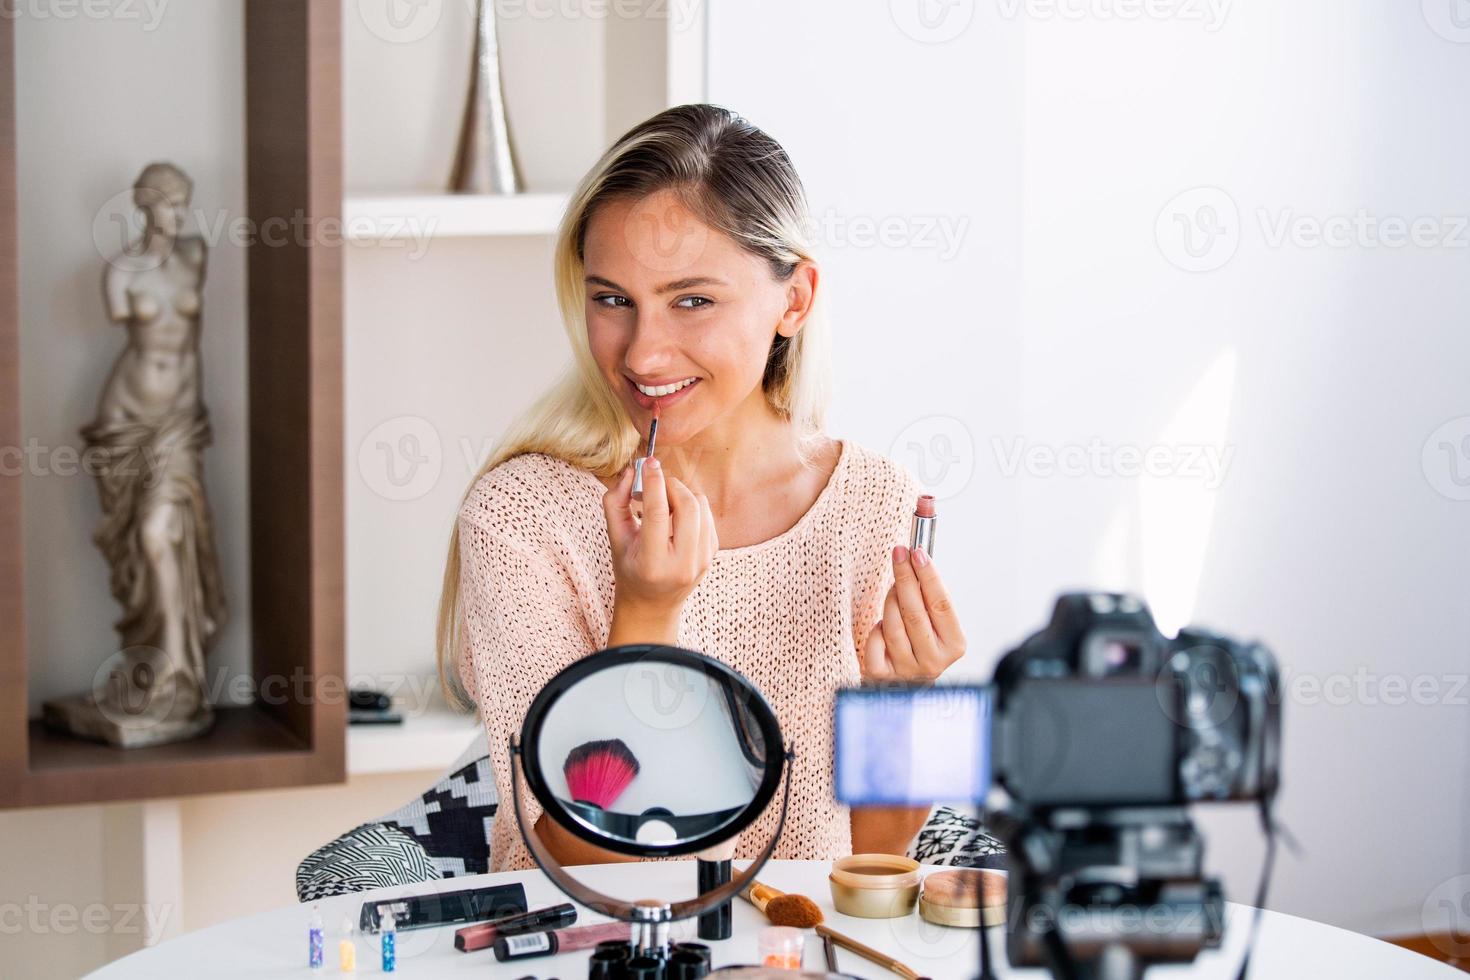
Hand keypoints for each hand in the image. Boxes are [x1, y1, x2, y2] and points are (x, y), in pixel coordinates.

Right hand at [603, 457, 717, 618]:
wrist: (652, 603)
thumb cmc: (629, 568)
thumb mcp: (615, 539)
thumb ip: (615, 502)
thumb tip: (631, 471)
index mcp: (652, 563)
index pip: (657, 513)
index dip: (654, 482)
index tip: (649, 462)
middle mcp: (682, 565)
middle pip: (687, 506)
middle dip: (671, 485)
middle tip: (655, 485)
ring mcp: (701, 561)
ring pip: (701, 506)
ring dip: (681, 494)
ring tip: (662, 503)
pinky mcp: (712, 554)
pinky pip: (707, 515)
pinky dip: (691, 506)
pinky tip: (674, 516)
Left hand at [861, 545, 964, 681]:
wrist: (905, 687)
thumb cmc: (920, 646)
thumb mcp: (935, 626)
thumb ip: (930, 600)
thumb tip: (918, 559)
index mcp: (954, 646)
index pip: (942, 604)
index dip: (929, 576)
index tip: (918, 553)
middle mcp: (934, 661)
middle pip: (916, 612)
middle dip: (906, 578)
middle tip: (899, 554)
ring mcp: (908, 671)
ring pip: (894, 624)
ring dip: (890, 600)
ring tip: (894, 587)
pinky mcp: (882, 676)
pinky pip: (876, 640)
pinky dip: (877, 627)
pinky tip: (883, 623)